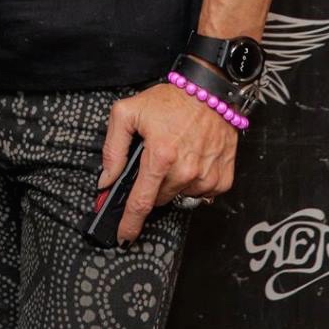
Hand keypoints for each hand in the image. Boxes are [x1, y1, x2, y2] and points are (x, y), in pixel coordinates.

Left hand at [97, 83, 237, 243]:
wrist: (211, 92)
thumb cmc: (170, 100)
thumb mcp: (127, 113)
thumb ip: (112, 149)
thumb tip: (106, 180)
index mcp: (160, 157)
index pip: (141, 202)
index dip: (129, 223)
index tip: (123, 236)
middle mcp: (185, 171)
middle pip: (158, 198)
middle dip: (150, 186)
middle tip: (154, 161)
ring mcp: (206, 177)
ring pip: (178, 195)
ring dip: (172, 182)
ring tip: (175, 153)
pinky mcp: (222, 179)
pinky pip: (200, 193)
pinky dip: (192, 181)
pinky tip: (191, 159)